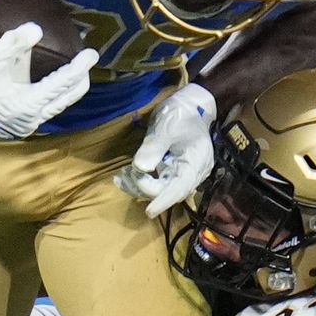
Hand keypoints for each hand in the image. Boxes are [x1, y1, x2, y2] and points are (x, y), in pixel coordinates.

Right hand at [0, 23, 97, 139]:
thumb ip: (12, 46)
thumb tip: (35, 28)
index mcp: (30, 104)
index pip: (64, 82)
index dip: (79, 66)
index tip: (92, 53)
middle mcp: (33, 118)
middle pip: (68, 97)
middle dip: (80, 79)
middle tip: (86, 61)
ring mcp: (27, 124)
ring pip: (58, 105)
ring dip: (67, 88)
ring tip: (74, 71)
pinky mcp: (19, 125)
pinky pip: (46, 109)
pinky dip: (54, 95)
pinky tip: (51, 86)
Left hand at [115, 83, 216, 217]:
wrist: (190, 104)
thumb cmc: (182, 114)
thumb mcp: (167, 127)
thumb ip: (153, 148)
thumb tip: (140, 168)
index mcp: (195, 163)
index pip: (179, 188)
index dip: (163, 200)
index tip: (149, 211)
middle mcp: (191, 173)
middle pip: (168, 190)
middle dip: (144, 188)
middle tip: (123, 176)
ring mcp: (181, 172)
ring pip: (160, 188)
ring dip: (139, 185)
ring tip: (120, 177)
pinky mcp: (172, 169)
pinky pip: (157, 181)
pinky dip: (142, 180)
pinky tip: (126, 175)